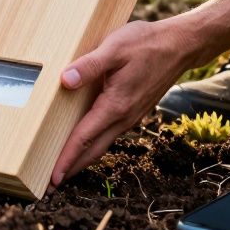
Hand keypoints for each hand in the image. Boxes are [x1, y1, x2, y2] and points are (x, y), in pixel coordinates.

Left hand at [50, 19, 193, 187]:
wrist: (179, 46)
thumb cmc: (146, 44)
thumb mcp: (114, 48)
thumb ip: (89, 65)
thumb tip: (65, 80)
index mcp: (115, 105)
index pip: (84, 138)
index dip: (66, 159)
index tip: (51, 178)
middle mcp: (124, 117)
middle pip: (93, 151)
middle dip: (71, 168)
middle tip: (50, 185)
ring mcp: (130, 116)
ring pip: (102, 144)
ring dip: (82, 158)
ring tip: (63, 167)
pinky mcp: (133, 111)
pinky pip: (110, 134)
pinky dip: (94, 143)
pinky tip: (84, 140)